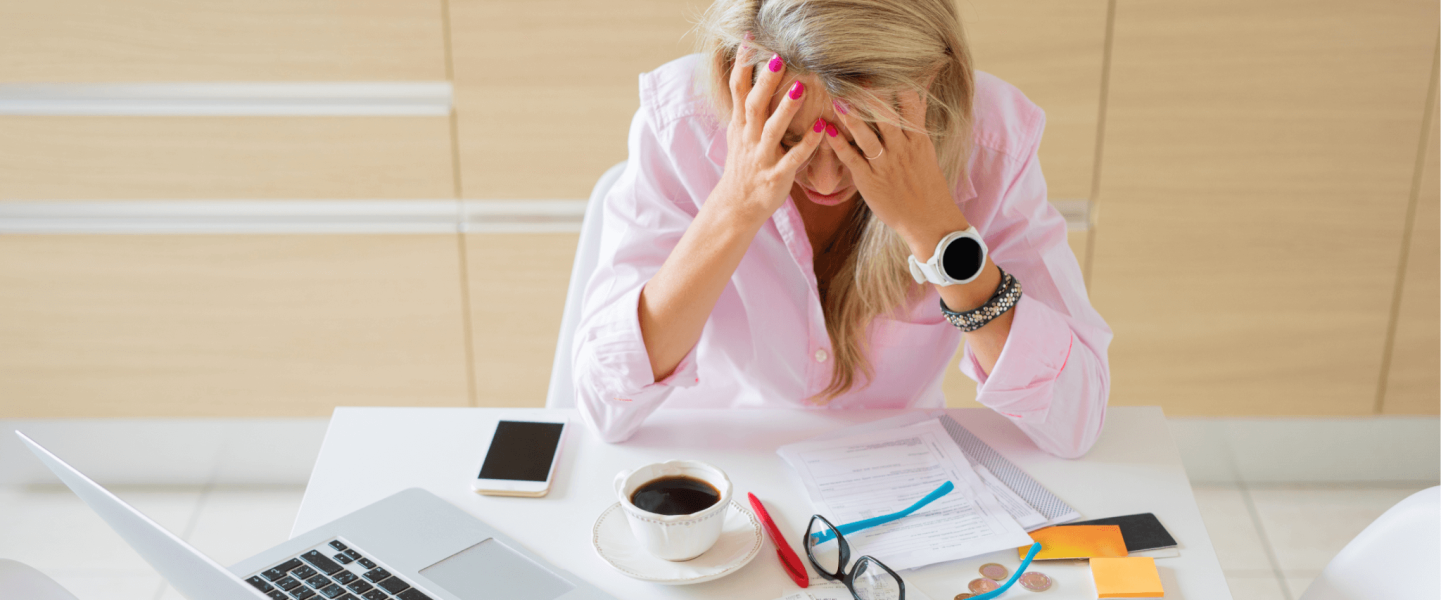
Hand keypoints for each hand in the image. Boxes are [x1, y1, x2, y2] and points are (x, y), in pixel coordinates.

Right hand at [711, 44, 825, 225]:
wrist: (736, 207)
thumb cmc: (743, 167)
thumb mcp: (737, 135)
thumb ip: (745, 110)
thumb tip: (748, 78)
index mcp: (739, 127)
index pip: (737, 91)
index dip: (742, 66)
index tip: (749, 41)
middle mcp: (748, 139)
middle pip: (754, 105)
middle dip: (765, 82)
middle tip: (777, 58)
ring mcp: (761, 158)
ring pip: (773, 130)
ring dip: (786, 109)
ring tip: (799, 88)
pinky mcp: (776, 176)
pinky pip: (793, 159)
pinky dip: (808, 145)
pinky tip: (822, 129)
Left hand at [824, 89, 967, 259]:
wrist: (929, 221)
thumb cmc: (928, 185)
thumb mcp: (927, 150)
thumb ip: (918, 121)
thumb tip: (920, 92)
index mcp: (918, 140)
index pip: (910, 105)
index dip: (896, 84)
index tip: (881, 65)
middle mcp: (902, 149)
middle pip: (886, 116)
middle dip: (870, 95)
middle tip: (853, 74)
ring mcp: (885, 165)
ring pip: (867, 136)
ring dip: (852, 117)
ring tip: (837, 99)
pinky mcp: (869, 181)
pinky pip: (852, 160)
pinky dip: (839, 144)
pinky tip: (827, 130)